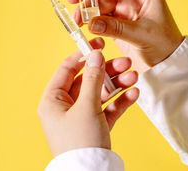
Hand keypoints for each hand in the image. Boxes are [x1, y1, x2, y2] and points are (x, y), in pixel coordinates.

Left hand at [38, 38, 138, 156]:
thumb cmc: (80, 143)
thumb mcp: (86, 106)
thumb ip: (92, 79)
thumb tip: (95, 55)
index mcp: (53, 101)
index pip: (67, 70)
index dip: (83, 55)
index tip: (98, 44)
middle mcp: (65, 108)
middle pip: (86, 81)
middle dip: (107, 71)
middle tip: (124, 62)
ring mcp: (80, 118)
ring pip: (99, 94)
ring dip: (117, 85)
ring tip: (133, 76)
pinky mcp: (95, 128)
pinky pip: (107, 110)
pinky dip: (119, 102)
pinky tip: (133, 93)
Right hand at [68, 0, 183, 72]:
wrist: (167, 64)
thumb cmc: (164, 45)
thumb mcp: (141, 35)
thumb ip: (115, 28)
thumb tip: (90, 23)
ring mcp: (124, 9)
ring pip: (99, 1)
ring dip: (86, 7)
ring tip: (77, 19)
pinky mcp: (117, 22)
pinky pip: (99, 16)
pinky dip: (89, 19)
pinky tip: (82, 24)